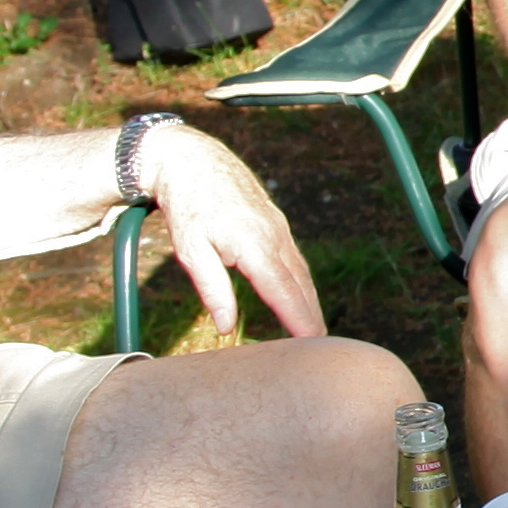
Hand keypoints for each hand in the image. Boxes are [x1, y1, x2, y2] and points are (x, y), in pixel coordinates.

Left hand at [130, 114, 328, 339]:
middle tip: (320, 349)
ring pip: (300, 271)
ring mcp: (278, 228)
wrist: (193, 159)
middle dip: (311, 316)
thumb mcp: (191, 250)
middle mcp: (274, 236)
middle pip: (300, 284)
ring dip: (309, 300)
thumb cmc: (187, 206)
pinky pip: (293, 259)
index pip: (283, 291)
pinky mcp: (275, 223)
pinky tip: (300, 296)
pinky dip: (300, 282)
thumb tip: (227, 327)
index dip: (300, 319)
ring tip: (314, 330)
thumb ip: (213, 289)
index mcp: (254, 244)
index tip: (313, 343)